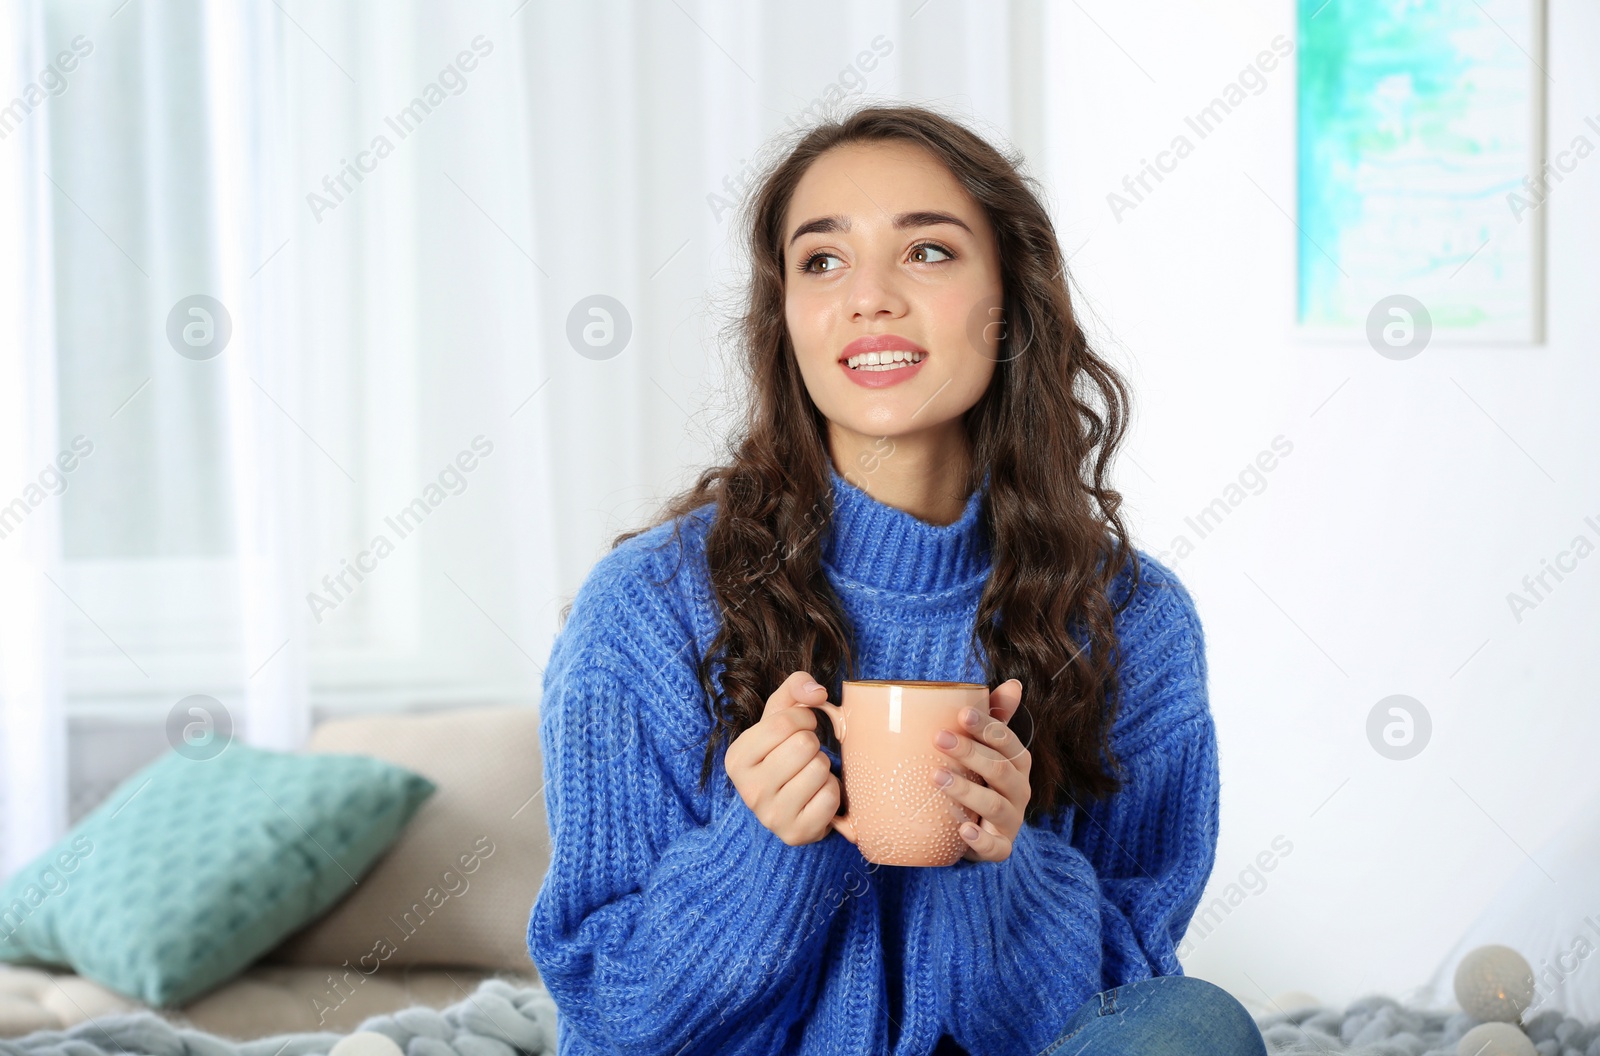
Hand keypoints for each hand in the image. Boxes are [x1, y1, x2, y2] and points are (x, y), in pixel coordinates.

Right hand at [726, 671, 841, 845]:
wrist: (788, 807)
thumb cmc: (783, 754)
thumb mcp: (780, 717)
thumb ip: (795, 688)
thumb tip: (817, 692)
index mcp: (737, 759)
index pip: (782, 722)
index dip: (803, 718)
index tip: (803, 727)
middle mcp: (748, 790)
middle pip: (803, 746)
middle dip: (813, 745)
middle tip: (805, 755)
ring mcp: (771, 816)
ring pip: (819, 769)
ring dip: (823, 767)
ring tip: (809, 775)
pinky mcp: (796, 833)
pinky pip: (830, 797)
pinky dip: (831, 791)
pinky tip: (816, 795)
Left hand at [930, 678, 1030, 862]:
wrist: (981, 830)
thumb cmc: (982, 780)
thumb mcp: (986, 749)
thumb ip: (995, 717)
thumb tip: (1014, 684)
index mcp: (1017, 763)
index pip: (1008, 741)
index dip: (988, 726)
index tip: (961, 713)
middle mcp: (1019, 790)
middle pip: (999, 769)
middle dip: (970, 753)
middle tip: (939, 738)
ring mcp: (1010, 821)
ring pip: (994, 805)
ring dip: (966, 790)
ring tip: (937, 776)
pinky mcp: (1000, 848)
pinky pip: (995, 847)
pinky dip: (979, 840)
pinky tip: (962, 830)